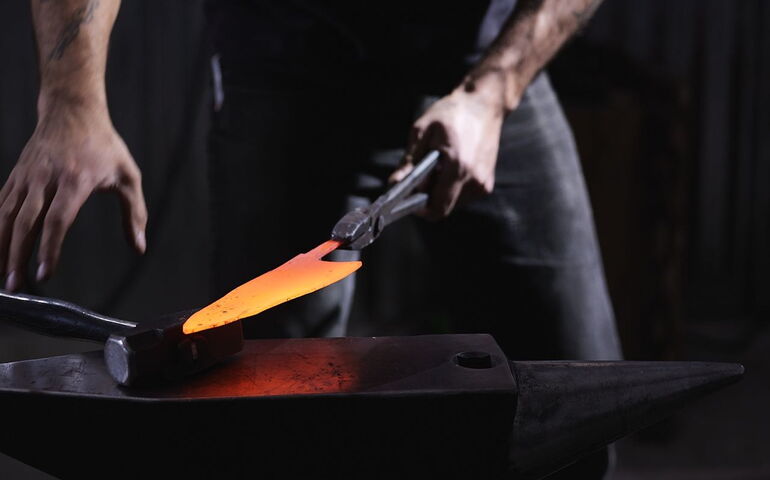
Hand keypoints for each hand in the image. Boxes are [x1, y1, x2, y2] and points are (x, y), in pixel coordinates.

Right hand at [0, 102, 146, 290]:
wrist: (72, 111)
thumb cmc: (105, 146)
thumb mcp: (128, 176)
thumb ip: (135, 214)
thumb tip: (139, 247)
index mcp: (75, 180)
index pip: (57, 220)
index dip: (49, 248)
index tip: (44, 274)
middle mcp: (46, 179)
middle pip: (26, 223)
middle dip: (17, 256)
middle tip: (14, 285)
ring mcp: (27, 176)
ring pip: (7, 215)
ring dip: (1, 247)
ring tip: (1, 276)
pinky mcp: (16, 175)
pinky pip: (1, 204)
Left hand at [390, 86, 504, 219]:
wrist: (484, 104)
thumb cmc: (451, 113)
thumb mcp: (423, 131)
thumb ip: (409, 162)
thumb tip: (394, 184)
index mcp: (458, 167)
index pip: (437, 208)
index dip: (419, 209)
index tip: (407, 199)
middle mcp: (474, 180)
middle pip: (443, 208)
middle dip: (427, 199)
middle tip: (418, 180)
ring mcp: (483, 184)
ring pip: (452, 204)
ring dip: (439, 193)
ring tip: (436, 169)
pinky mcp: (487, 184)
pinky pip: (462, 197)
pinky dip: (451, 188)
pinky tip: (448, 168)